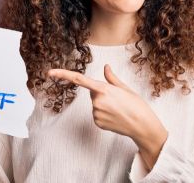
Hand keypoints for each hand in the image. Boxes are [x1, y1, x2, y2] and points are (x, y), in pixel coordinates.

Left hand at [47, 64, 167, 168]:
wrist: (142, 125)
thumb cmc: (136, 105)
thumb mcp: (125, 88)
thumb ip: (111, 78)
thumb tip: (105, 67)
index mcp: (104, 89)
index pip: (79, 79)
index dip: (63, 74)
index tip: (50, 72)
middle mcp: (97, 101)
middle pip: (93, 92)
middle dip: (102, 93)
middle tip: (118, 99)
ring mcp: (96, 113)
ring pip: (95, 104)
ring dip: (104, 104)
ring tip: (118, 109)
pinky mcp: (97, 122)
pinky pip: (97, 114)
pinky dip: (104, 114)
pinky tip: (115, 117)